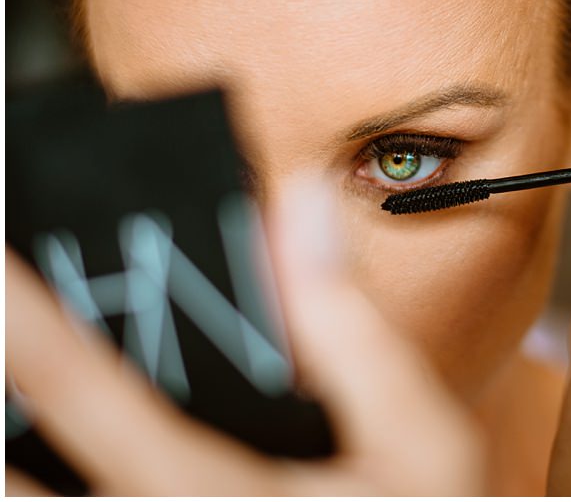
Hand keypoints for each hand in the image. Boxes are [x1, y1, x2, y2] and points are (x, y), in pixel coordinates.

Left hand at [5, 177, 485, 494]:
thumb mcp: (419, 438)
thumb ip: (352, 329)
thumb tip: (304, 207)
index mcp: (218, 495)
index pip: (87, 390)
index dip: (20, 319)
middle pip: (17, 478)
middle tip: (2, 312)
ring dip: (10, 449)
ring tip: (11, 397)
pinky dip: (44, 478)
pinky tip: (49, 450)